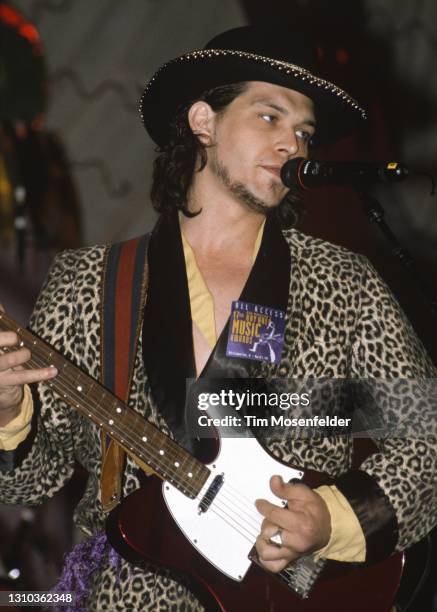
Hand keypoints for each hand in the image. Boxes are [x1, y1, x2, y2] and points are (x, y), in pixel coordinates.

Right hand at [0, 305, 56, 424]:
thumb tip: (0, 305)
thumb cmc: (0, 356)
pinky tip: (53, 371)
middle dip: (9, 337)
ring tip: (26, 354)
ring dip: (23, 354)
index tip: (5, 318)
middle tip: (14, 338)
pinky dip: (41, 373)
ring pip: (10, 360)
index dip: (0, 320)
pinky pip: (24, 376)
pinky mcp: (5, 382)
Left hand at [255, 475, 330, 572]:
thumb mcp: (304, 493)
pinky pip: (272, 566)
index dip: (263, 506)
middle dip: (267, 522)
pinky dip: (265, 558)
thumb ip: (286, 488)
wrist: (328, 527)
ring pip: (266, 552)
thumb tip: (273, 480)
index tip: (260, 502)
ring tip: (269, 532)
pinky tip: (267, 545)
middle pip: (268, 533)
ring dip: (263, 540)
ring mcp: (292, 553)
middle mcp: (296, 542)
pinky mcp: (290, 559)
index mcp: (300, 524)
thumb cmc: (316, 510)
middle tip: (273, 517)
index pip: (274, 515)